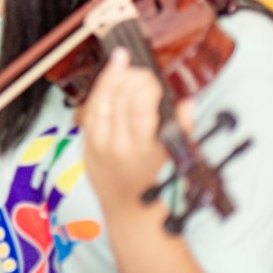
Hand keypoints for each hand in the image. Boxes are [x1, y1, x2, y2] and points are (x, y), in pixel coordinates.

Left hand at [81, 48, 189, 210]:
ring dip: (111, 77)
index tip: (153, 79)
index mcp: (142, 149)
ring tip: (122, 63)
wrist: (128, 208)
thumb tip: (187, 101)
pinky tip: (108, 79)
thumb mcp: (175, 157)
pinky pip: (89, 109)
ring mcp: (97, 144)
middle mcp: (116, 145)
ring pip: (99, 100)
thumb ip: (182, 127)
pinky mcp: (85, 143)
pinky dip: (99, 91)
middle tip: (140, 69)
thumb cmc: (154, 183)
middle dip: (129, 76)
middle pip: (117, 98)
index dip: (144, 86)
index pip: (138, 107)